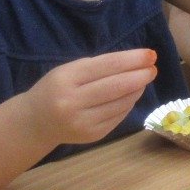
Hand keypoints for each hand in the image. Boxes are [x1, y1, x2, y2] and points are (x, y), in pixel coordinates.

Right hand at [25, 49, 158, 145]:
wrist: (35, 122)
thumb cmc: (56, 89)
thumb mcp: (68, 70)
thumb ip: (98, 66)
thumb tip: (135, 63)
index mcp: (66, 79)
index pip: (106, 66)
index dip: (131, 60)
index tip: (150, 54)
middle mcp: (72, 102)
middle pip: (116, 87)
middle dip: (140, 76)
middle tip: (153, 68)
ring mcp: (82, 122)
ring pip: (121, 103)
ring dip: (137, 90)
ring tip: (143, 79)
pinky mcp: (92, 135)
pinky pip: (119, 116)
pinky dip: (129, 103)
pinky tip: (131, 95)